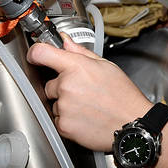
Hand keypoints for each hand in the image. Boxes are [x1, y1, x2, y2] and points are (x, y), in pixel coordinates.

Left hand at [27, 36, 152, 151]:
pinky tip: (85, 116)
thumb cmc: (122, 95)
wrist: (131, 123)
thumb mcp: (105, 66)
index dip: (36, 53)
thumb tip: (65, 41)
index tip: (35, 55)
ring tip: (87, 105)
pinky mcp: (63, 125)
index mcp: (76, 67)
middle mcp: (66, 86)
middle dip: (62, 87)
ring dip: (66, 104)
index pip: (42, 53)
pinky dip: (68, 119)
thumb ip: (80, 52)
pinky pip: (58, 119)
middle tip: (83, 91)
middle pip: (50, 83)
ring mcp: (64, 106)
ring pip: (55, 103)